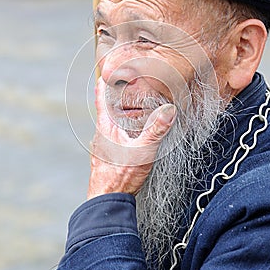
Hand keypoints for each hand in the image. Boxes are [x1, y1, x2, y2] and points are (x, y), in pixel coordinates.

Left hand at [87, 78, 176, 198]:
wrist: (107, 200)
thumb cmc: (121, 176)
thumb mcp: (143, 150)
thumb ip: (156, 130)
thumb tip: (169, 110)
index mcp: (106, 126)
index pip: (101, 96)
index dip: (105, 81)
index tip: (111, 69)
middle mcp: (101, 133)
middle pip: (106, 107)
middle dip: (116, 95)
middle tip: (128, 84)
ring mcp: (102, 145)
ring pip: (110, 122)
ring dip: (120, 112)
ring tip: (133, 105)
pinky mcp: (106, 155)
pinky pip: (113, 135)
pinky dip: (121, 127)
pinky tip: (132, 133)